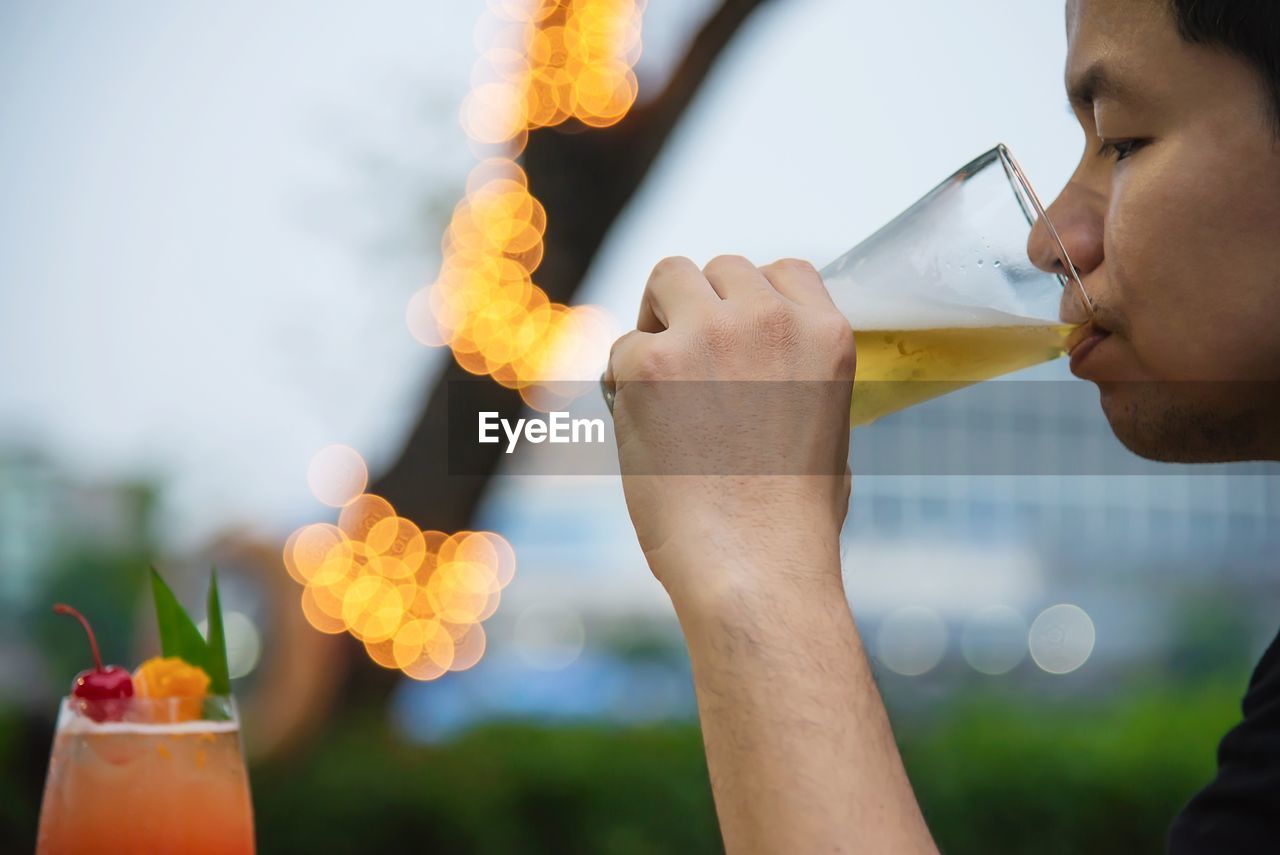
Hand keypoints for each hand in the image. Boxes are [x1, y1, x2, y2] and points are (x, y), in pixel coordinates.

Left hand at [605, 255, 854, 608]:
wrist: (753, 567)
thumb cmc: (792, 524)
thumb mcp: (828, 429)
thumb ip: (798, 377)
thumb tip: (762, 370)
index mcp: (825, 333)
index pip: (784, 271)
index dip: (751, 299)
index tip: (733, 331)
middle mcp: (771, 319)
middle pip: (722, 269)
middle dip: (700, 306)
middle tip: (686, 359)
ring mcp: (709, 334)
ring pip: (668, 276)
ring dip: (659, 316)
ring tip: (655, 372)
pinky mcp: (651, 362)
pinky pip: (623, 345)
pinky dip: (623, 380)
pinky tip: (636, 424)